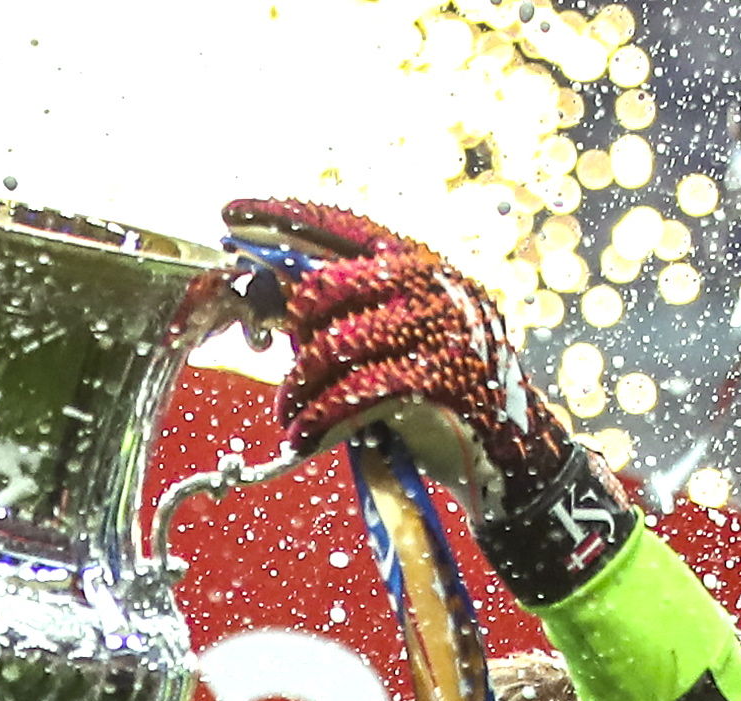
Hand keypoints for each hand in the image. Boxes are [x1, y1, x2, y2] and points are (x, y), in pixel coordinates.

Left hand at [221, 197, 626, 596]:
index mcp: (416, 263)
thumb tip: (272, 303)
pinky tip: (302, 436)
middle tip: (285, 375)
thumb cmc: (438, 389)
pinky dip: (318, 417)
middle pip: (326, 288)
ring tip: (290, 416)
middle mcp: (429, 283)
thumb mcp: (396, 338)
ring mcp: (437, 327)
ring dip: (298, 388)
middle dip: (290, 334)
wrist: (508, 445)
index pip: (341, 226)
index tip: (231, 214)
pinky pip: (354, 391)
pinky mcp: (437, 377)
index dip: (282, 217)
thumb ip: (346, 315)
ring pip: (333, 345)